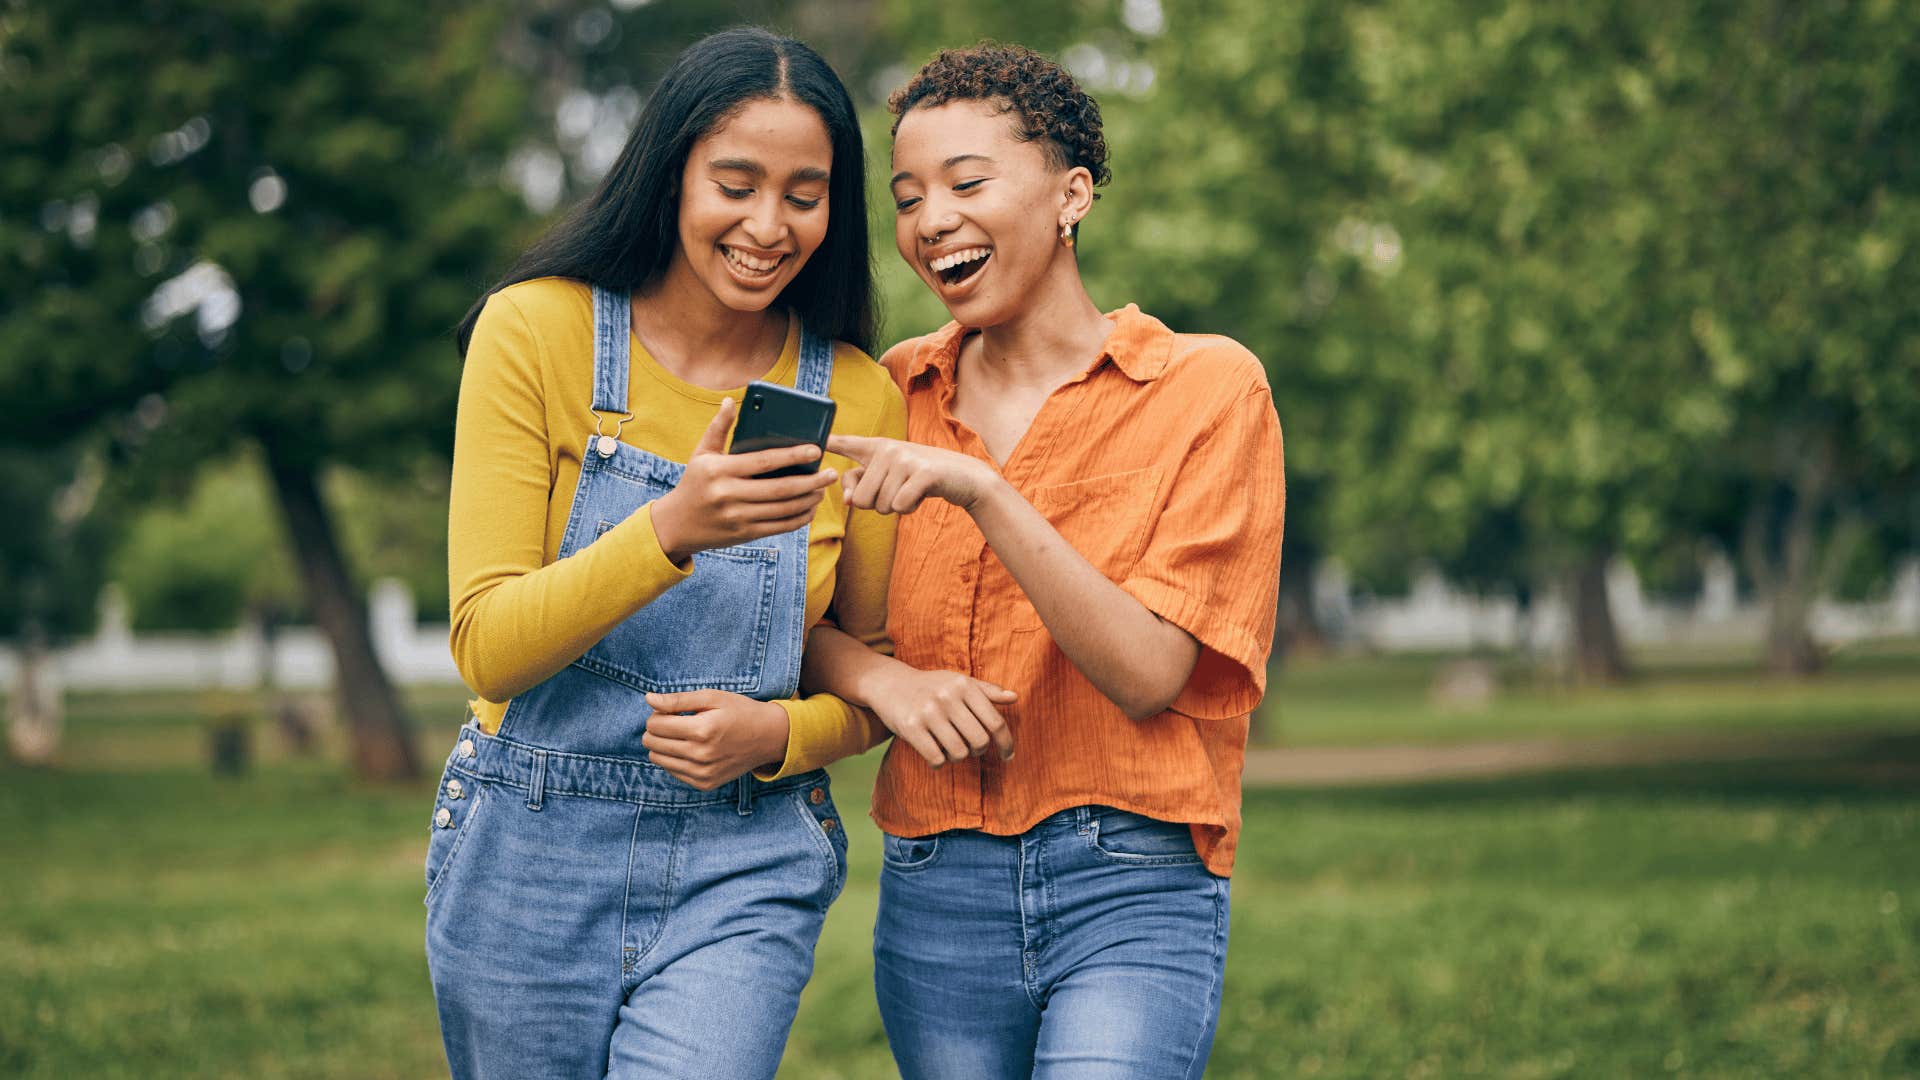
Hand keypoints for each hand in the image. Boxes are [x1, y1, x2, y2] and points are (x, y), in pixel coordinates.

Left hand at [642, 689, 788, 789]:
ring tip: (683, 735)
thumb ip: (678, 699)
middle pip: (652, 743)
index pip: (654, 725)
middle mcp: (701, 755)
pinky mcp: (705, 784)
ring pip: (658, 759)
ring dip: (663, 745)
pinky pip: (672, 772)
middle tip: (675, 721)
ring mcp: (703, 774)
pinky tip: (692, 749)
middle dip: (656, 729)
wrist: (768, 737)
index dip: (657, 714)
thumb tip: (649, 699)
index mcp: (702, 730)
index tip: (670, 711)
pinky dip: (676, 759)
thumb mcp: (712, 697)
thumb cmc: (739, 712)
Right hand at [651, 397, 838, 561]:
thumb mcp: (701, 454)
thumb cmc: (694, 483)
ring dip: (808, 500)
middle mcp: (728, 494)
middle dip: (811, 481)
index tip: (816, 449)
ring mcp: (736, 517)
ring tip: (823, 489)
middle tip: (831, 473)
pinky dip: (798, 519)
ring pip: (783, 509)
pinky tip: (810, 509)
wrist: (675, 525)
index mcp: (719, 470)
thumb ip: (718, 428)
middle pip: (779, 489)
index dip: (792, 455)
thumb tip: (730, 401)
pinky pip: (778, 526)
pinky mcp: (743, 534)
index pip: (763, 461)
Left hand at [826, 435, 997, 514]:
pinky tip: (920, 496)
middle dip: (877, 506)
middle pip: (861, 499)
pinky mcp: (923, 473)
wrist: (963, 476)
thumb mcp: (888, 478)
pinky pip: (900, 505)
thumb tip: (849, 500)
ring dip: (896, 508)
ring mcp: (906, 459)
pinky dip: (909, 508)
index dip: (827, 442)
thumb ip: (861, 486)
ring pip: (881, 505)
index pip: (846, 443)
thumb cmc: (918, 478)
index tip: (811, 441)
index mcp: (876, 447)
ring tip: (910, 491)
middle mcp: (888, 449)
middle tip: (897, 491)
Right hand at [871, 667, 1017, 766]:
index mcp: (964, 685)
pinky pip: (937, 759)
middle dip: (978, 751)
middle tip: (970, 748)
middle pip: (979, 741)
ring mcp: (928, 712)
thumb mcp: (958, 681)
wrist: (889, 683)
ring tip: (949, 747)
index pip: (996, 722)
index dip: (1006, 743)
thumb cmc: (931, 686)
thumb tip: (1015, 697)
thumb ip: (987, 691)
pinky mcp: (910, 727)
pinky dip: (939, 762)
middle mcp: (947, 696)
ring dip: (957, 757)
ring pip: (959, 753)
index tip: (1008, 756)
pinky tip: (933, 751)